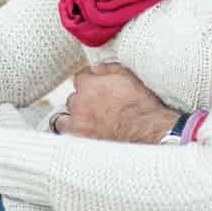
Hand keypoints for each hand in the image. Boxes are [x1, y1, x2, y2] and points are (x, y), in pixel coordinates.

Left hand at [57, 62, 180, 145]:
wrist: (147, 131)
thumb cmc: (140, 104)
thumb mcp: (127, 75)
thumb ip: (106, 68)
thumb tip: (95, 68)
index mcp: (88, 85)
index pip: (78, 78)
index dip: (88, 81)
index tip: (94, 85)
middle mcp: (79, 104)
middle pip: (72, 98)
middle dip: (82, 100)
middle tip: (95, 105)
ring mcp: (78, 124)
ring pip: (64, 120)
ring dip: (73, 119)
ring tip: (85, 122)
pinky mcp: (82, 142)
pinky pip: (69, 138)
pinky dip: (74, 135)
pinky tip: (85, 135)